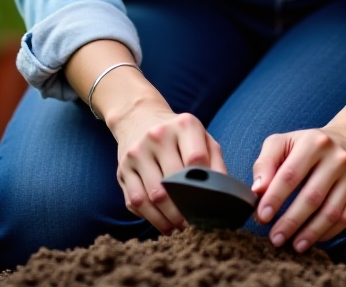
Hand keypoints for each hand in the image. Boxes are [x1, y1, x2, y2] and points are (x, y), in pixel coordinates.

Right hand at [109, 104, 226, 233]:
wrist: (140, 118)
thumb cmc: (179, 134)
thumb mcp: (202, 137)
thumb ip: (216, 162)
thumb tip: (224, 195)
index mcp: (183, 125)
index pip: (197, 160)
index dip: (204, 186)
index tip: (211, 205)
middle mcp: (157, 136)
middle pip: (172, 182)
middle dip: (186, 209)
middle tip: (197, 225)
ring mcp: (136, 153)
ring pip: (152, 196)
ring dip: (169, 219)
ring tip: (181, 228)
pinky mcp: (122, 170)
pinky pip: (135, 201)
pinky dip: (151, 219)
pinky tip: (165, 225)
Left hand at [251, 123, 345, 252]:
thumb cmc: (309, 145)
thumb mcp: (283, 142)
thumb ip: (265, 163)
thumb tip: (257, 190)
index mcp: (313, 143)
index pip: (290, 174)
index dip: (275, 198)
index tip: (262, 216)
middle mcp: (337, 159)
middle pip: (312, 197)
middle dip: (291, 221)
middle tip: (275, 238)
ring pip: (331, 212)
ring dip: (310, 233)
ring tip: (294, 245)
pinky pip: (345, 219)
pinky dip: (328, 233)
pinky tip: (313, 239)